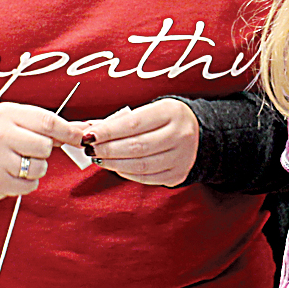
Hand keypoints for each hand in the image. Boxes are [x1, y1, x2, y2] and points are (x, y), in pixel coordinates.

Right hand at [0, 102, 79, 201]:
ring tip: (18, 160)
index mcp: (7, 115)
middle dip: (44, 150)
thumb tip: (83, 129)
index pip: (47, 122)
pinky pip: (29, 186)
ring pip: (39, 168)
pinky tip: (11, 172)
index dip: (69, 131)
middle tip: (30, 148)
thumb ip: (45, 124)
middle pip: (44, 147)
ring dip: (36, 167)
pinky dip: (26, 181)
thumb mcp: (12, 118)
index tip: (81, 136)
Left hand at [78, 98, 198, 185]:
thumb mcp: (150, 110)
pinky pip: (146, 177)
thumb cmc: (166, 120)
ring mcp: (181, 157)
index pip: (133, 123)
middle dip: (107, 149)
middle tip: (90, 149)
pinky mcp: (177, 174)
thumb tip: (90, 129)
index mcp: (172, 112)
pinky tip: (115, 166)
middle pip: (136, 146)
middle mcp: (180, 135)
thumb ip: (121, 121)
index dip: (108, 131)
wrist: (199, 134)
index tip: (89, 135)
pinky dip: (126, 173)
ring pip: (140, 165)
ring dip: (113, 163)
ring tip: (98, 158)